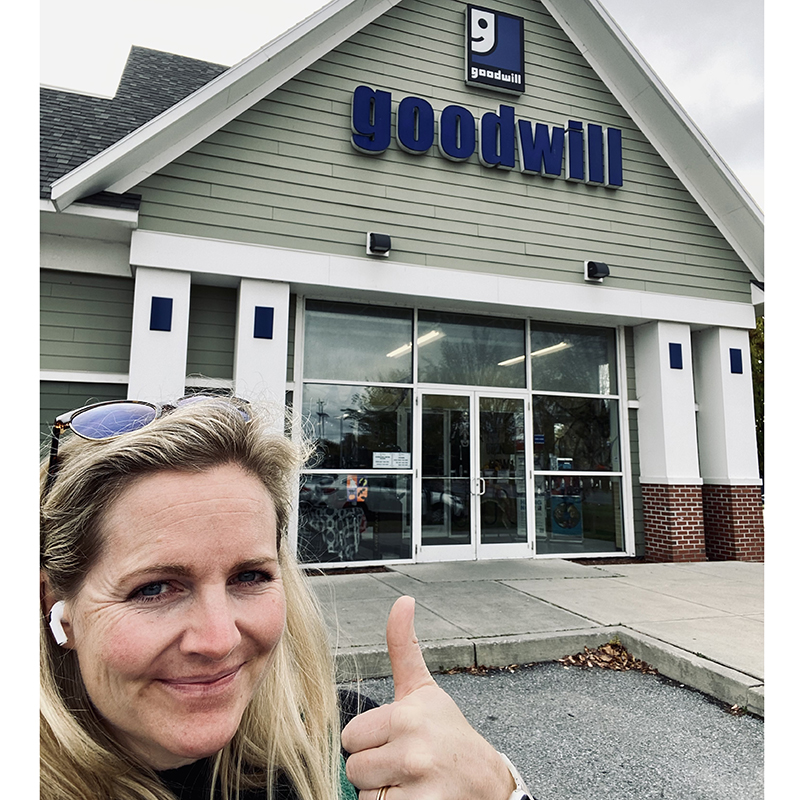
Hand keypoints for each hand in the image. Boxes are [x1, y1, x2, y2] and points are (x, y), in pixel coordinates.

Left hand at [341, 596, 515, 799]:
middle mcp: (413, 750)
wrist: (486, 781)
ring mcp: (419, 787)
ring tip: (411, 781)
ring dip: (384, 793)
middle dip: (374, 770)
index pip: (350, 737)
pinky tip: (417, 797)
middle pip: (354, 769)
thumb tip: (402, 600)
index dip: (369, 741)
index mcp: (407, 715)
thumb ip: (403, 647)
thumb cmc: (448, 732)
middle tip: (405, 763)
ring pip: (366, 796)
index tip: (396, 739)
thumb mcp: (425, 690)